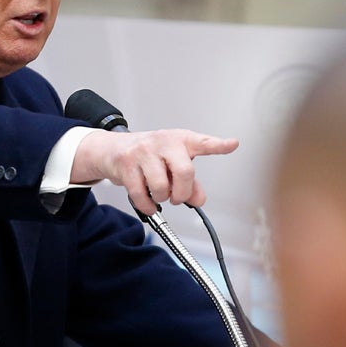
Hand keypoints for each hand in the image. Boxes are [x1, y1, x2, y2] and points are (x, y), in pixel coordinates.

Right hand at [71, 129, 239, 214]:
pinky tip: (149, 203)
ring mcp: (143, 153)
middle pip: (184, 172)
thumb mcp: (173, 162)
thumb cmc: (149, 154)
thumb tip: (198, 199)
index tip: (233, 144)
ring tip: (159, 193)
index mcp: (180, 140)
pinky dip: (147, 206)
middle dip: (183, 192)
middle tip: (177, 196)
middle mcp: (163, 142)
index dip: (218, 145)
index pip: (203, 143)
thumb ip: (190, 182)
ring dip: (162, 198)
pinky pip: (141, 195)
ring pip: (161, 187)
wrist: (112, 148)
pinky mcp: (126, 165)